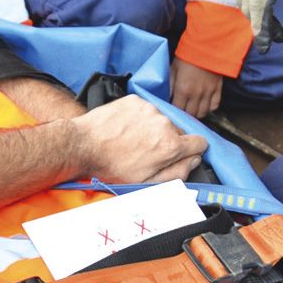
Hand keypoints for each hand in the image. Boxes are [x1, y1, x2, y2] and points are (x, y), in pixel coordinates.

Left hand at [73, 97, 207, 184]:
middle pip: (179, 132)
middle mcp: (164, 123)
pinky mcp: (135, 101)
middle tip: (148, 152)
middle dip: (168, 141)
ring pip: (162, 120)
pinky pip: (146, 110)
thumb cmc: (111, 166)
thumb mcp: (147, 182)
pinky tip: (126, 129)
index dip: (192, 150)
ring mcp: (149, 109)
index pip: (200, 143)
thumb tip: (193, 161)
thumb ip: (177, 173)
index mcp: (170, 146)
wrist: (83, 145)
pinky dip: (139, 119)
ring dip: (153, 129)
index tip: (182, 153)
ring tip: (133, 140)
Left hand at [169, 60, 225, 117]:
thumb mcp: (173, 69)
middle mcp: (196, 94)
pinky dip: (209, 108)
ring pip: (203, 113)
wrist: (206, 46)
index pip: (178, 109)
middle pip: (190, 114)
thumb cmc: (187, 56)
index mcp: (183, 89)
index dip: (174, 111)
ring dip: (197, 114)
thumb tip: (166, 97)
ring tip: (192, 110)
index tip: (172, 109)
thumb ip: (169, 85)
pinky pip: (214, 106)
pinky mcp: (217, 89)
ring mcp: (208, 93)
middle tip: (182, 111)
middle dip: (185, 114)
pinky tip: (204, 105)